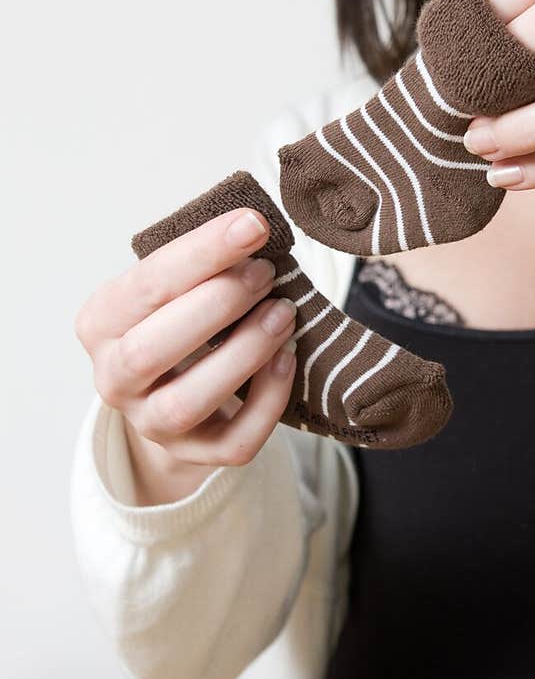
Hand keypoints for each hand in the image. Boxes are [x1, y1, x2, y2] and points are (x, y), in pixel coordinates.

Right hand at [74, 208, 297, 489]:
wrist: (175, 383)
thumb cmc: (180, 316)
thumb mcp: (174, 285)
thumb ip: (202, 264)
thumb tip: (255, 228)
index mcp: (101, 322)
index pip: (146, 285)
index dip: (202, 253)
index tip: (253, 225)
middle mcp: (114, 378)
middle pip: (152, 349)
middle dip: (218, 304)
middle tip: (266, 272)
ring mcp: (150, 422)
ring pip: (188, 401)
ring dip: (243, 353)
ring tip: (284, 313)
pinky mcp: (194, 452)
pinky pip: (233, 441)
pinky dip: (267, 401)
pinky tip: (288, 358)